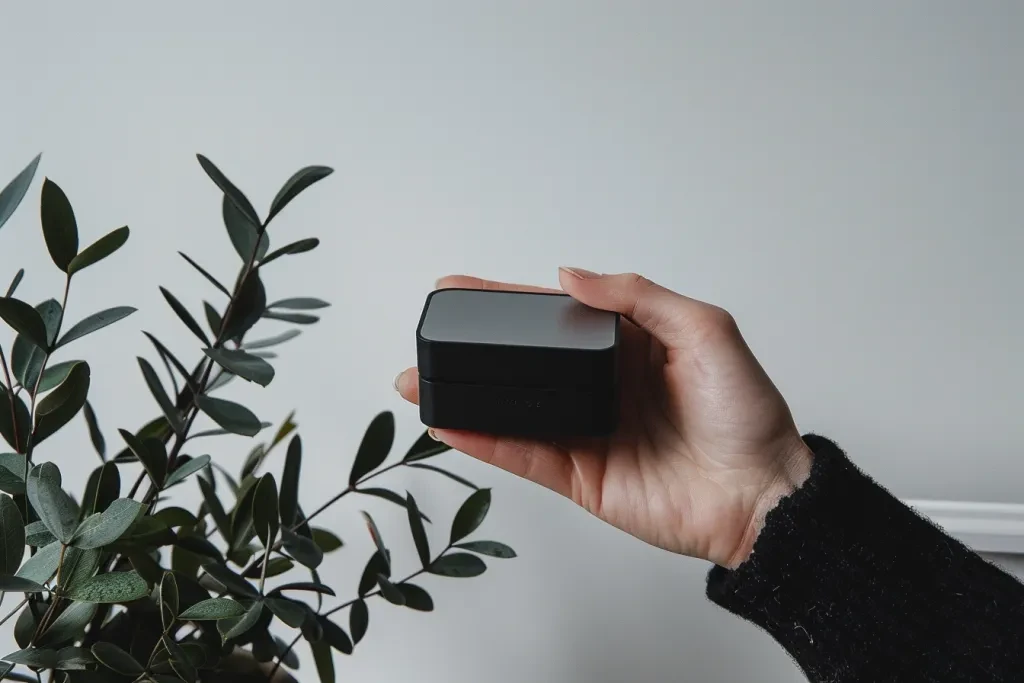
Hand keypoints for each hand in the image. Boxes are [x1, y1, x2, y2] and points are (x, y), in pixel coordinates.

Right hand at [396, 268, 812, 567]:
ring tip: (419, 378)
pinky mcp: (580, 475)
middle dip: (474, 346)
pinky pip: (523, 454)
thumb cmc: (747, 414)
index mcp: (628, 345)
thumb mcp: (705, 330)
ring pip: (513, 408)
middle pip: (525, 361)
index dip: (509, 302)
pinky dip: (483, 441)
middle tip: (430, 330)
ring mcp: (587, 431)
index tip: (466, 288)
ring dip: (464, 394)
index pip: (556, 317)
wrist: (762, 494)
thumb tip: (570, 275)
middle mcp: (601, 386)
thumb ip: (638, 296)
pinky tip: (450, 422)